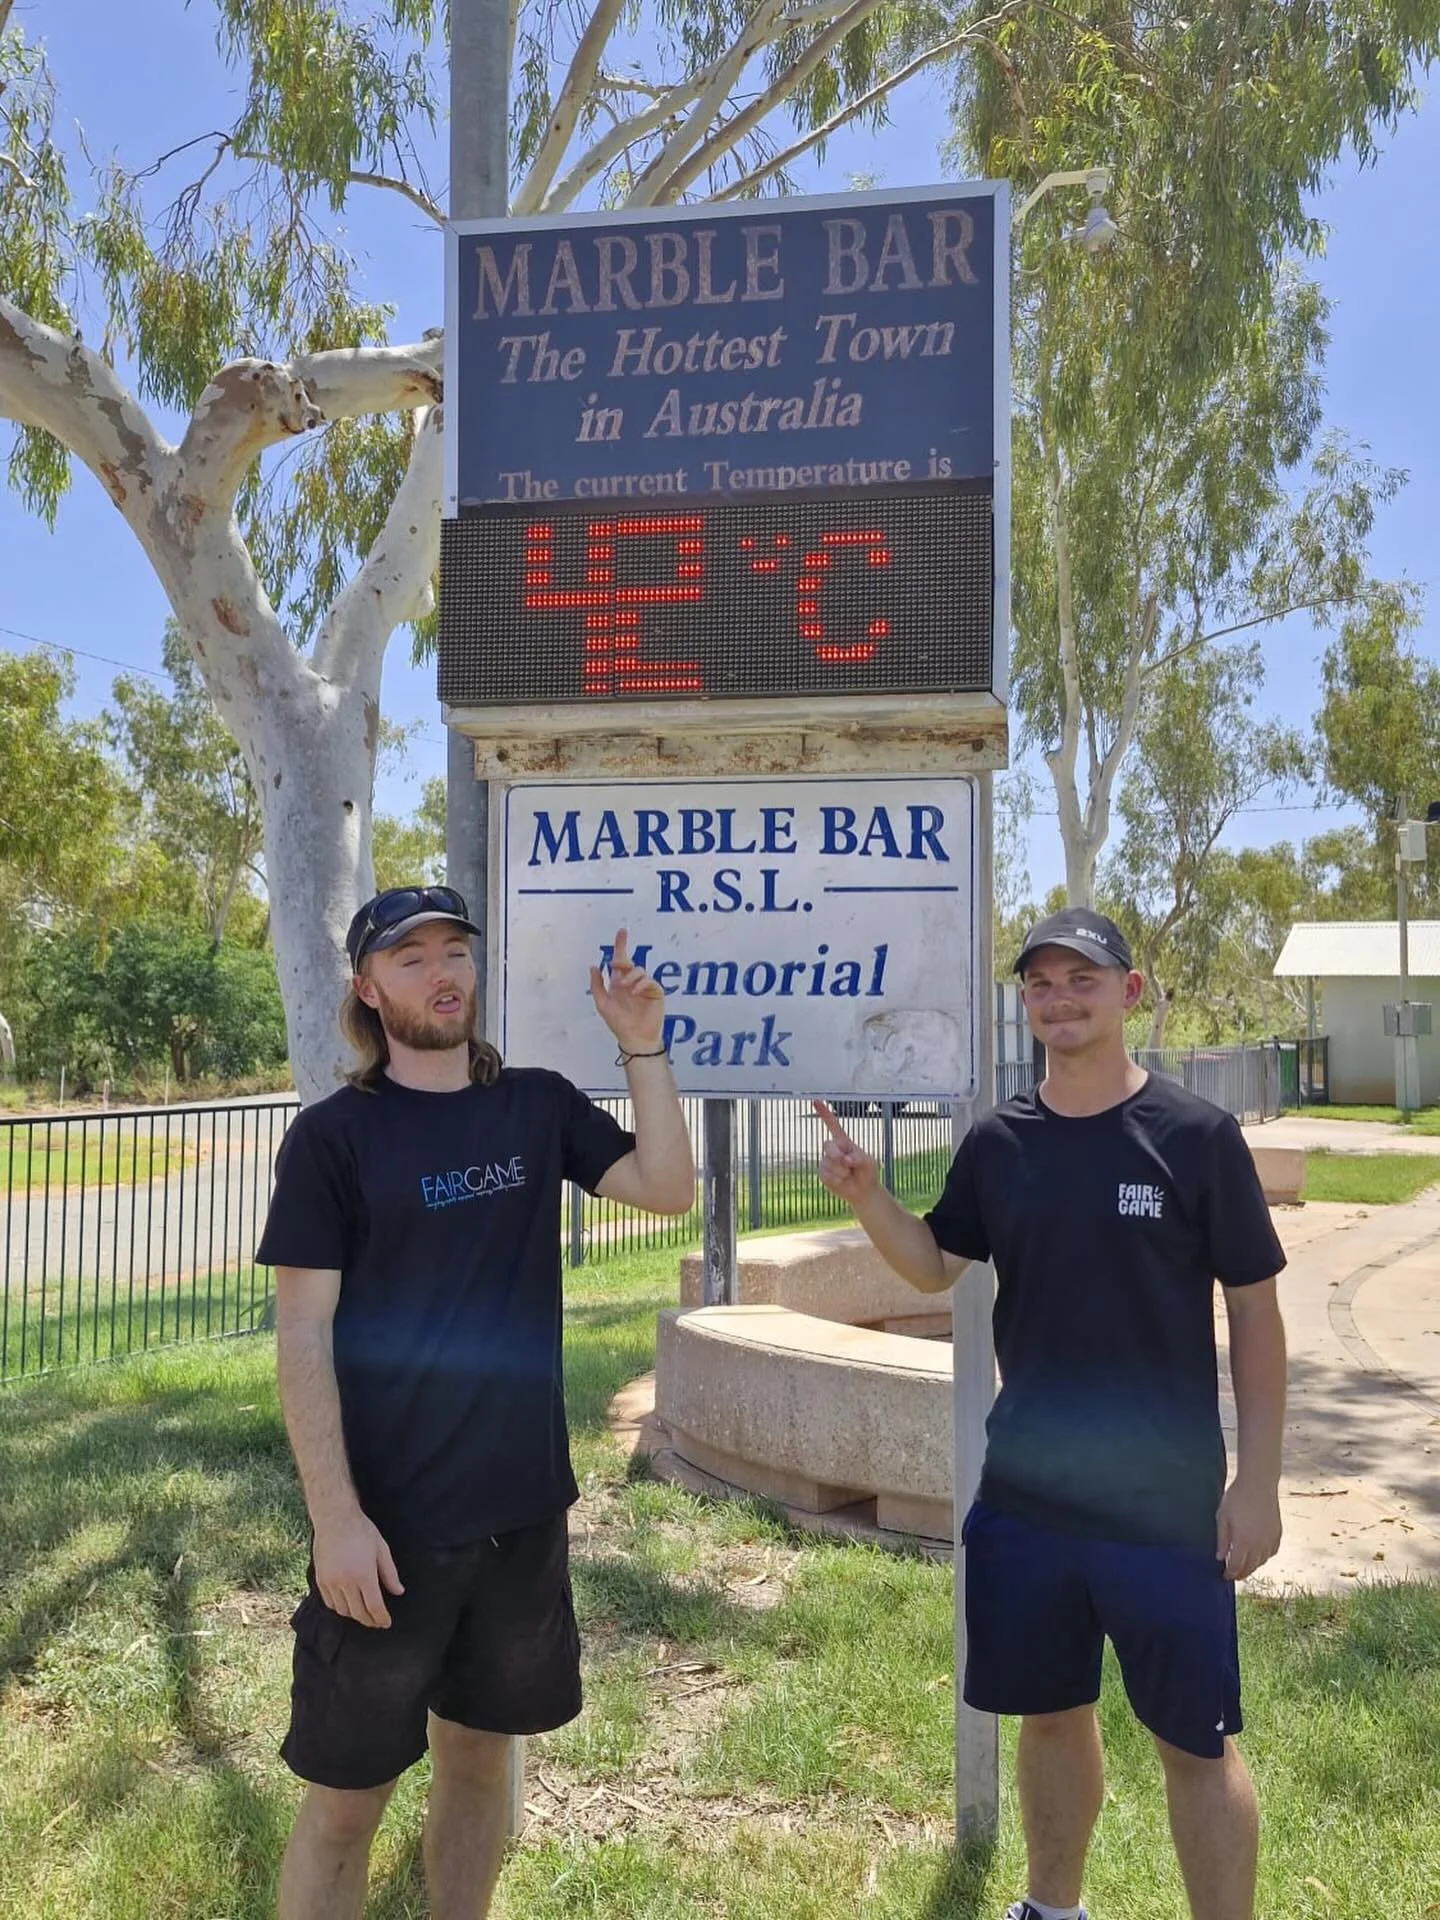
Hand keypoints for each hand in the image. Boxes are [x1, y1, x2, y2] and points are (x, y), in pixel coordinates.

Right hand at [313, 1511, 404, 1627]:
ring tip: (363, 1613)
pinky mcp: (320, 1580)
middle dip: (369, 1620)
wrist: (334, 1518)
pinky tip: (347, 1604)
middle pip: (358, 1612)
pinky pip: (330, 1603)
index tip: (386, 1623)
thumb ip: (390, 1573)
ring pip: (343, 1610)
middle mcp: (346, 1581)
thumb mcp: (382, 1549)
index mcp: (364, 1574)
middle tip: (377, 1622)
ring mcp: (331, 1582)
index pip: (374, 1606)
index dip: (381, 1618)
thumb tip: (399, 1592)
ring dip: (355, 1615)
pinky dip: (340, 1608)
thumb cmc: (362, 1531)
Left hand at [590, 928, 665, 1054]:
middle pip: (630, 962)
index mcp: (619, 983)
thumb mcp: (602, 1003)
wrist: (634, 1038)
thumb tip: (594, 966)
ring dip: (630, 975)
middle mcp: (632, 982)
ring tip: (624, 986)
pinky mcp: (655, 992)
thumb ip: (597, 985)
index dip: (621, 945)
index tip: (622, 931)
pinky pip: (649, 981)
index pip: (620, 961)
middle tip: (617, 964)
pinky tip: (635, 991)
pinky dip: (641, 984)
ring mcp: (645, 987)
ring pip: (639, 970)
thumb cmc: (618, 1023)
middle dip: (623, 959)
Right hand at [813, 1099, 880, 1206]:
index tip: (815, 1101)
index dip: (824, 1113)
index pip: (833, 1125)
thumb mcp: (869, 1162)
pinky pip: (825, 1174)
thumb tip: (845, 1159)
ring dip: (841, 1171)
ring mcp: (826, 1161)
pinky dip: (836, 1179)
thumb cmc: (867, 1172)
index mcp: (844, 1142)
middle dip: (837, 1155)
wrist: (863, 1191)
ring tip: (849, 1175)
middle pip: (827, 1145)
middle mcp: (833, 1149)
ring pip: (827, 1163)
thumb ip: (859, 1157)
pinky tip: (842, 1181)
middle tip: (848, 1163)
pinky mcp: (823, 1174)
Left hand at [1216, 1476, 1281, 1581]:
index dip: (1230, 1574)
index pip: (1236, 1566)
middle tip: (1234, 1575)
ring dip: (1253, 1566)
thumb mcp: (1222, 1517)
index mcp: (1243, 1541)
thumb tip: (1220, 1557)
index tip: (1225, 1576)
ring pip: (1262, 1561)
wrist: (1258, 1483)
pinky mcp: (1278, 1533)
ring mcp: (1270, 1539)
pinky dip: (1265, 1556)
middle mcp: (1259, 1544)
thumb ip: (1222, 1539)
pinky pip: (1272, 1551)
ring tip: (1245, 1565)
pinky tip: (1259, 1554)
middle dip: (1241, 1573)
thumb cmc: (1237, 1497)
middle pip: (1251, 1567)